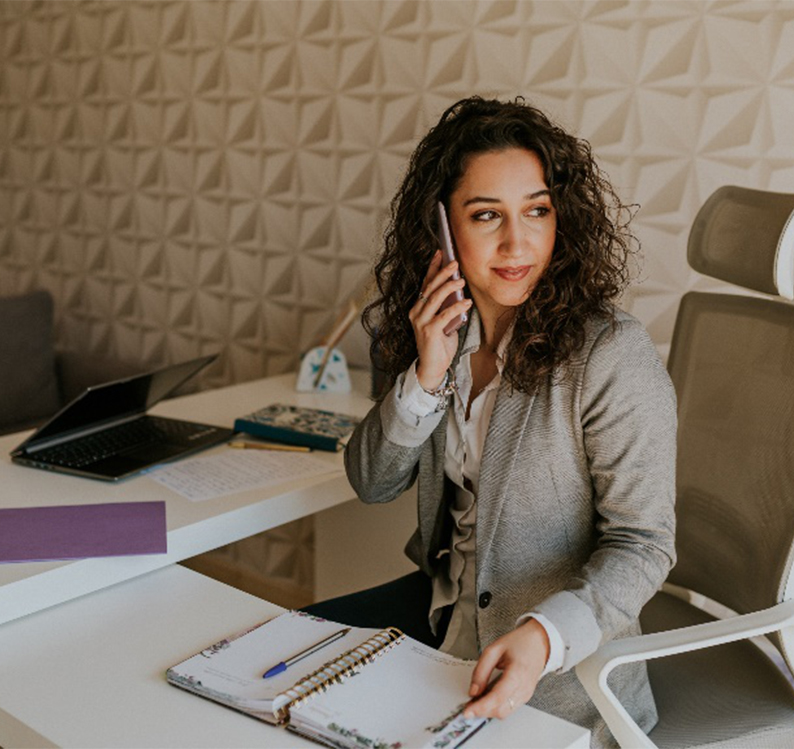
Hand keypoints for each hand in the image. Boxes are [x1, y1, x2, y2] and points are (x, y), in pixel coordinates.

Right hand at [409, 250, 471, 390]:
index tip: (440, 252)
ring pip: (435, 298)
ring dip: (449, 287)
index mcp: (418, 308)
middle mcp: (416, 312)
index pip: (425, 283)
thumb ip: (446, 307)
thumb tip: (459, 290)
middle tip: (454, 262)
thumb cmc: (439, 344)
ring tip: (462, 280)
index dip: (432, 267)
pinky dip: (457, 307)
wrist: (433, 367)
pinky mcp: (429, 331)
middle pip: (430, 287)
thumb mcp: (443, 321)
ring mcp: (421, 322)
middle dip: (442, 273)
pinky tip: (467, 302)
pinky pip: (444, 315)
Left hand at [463, 618, 549, 720]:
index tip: (468, 711)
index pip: (497, 697)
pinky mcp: (525, 696)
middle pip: (500, 710)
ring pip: (505, 712)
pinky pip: (509, 708)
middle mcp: (524, 687)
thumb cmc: (519, 642)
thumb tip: (473, 690)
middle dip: (482, 711)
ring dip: (489, 711)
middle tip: (467, 706)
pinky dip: (497, 707)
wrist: (538, 642)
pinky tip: (487, 700)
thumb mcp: (494, 649)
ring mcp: (526, 694)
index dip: (481, 707)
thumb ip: (481, 670)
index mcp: (516, 673)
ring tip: (476, 702)